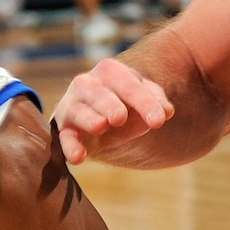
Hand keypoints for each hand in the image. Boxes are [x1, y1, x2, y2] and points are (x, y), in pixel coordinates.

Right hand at [53, 55, 173, 163]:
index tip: (160, 121)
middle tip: (120, 117)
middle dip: (109, 104)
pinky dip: (69, 147)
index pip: (128, 85)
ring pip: (77, 111)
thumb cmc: (124, 105)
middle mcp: (86, 84)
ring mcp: (71, 106)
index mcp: (110, 72)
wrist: (101, 119)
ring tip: (100, 126)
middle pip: (98, 93)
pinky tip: (78, 157)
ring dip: (88, 119)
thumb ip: (156, 103)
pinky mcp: (63, 129)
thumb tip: (167, 111)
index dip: (144, 102)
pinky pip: (64, 138)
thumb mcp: (143, 102)